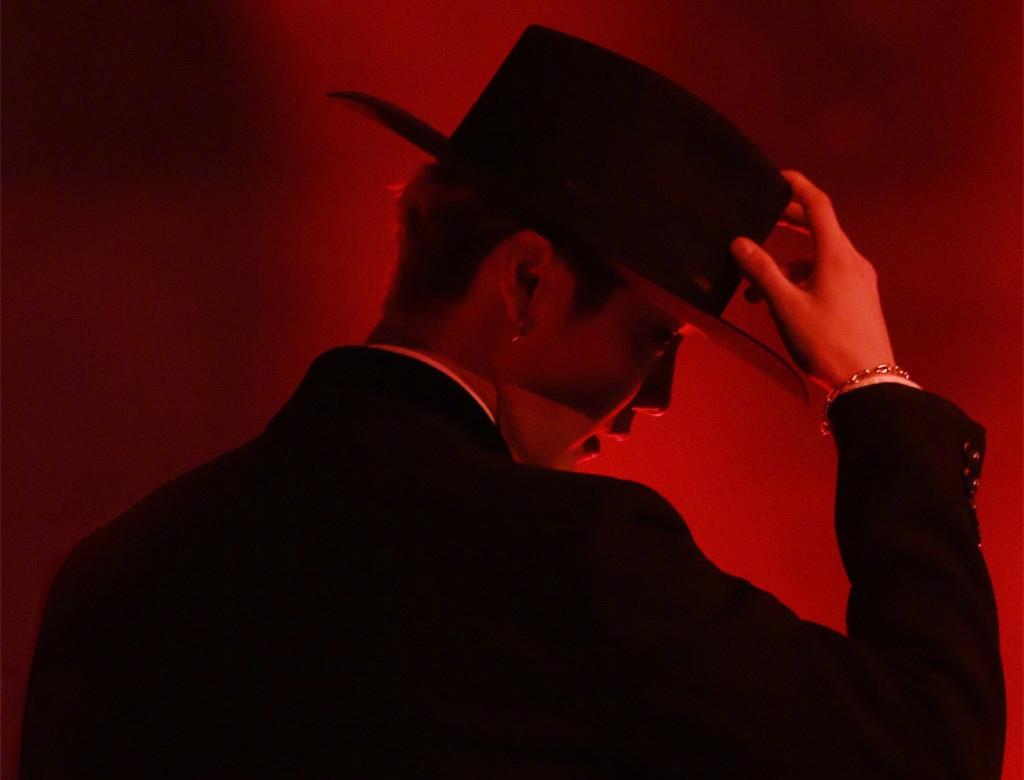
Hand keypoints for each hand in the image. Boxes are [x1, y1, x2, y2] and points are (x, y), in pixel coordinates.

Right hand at [730, 170, 895, 390]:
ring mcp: (859, 281)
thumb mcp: (785, 306)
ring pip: (819, 259)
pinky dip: (802, 282)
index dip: (797, 187)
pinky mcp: (859, 300)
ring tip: (756, 289)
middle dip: (790, 223)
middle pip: (820, 229)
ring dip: (787, 265)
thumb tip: (740, 243)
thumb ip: (761, 271)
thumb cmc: (826, 343)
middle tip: (764, 217)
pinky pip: (827, 278)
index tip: (779, 177)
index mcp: (837, 256)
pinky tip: (781, 305)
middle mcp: (852, 262)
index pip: (818, 206)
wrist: (867, 381)